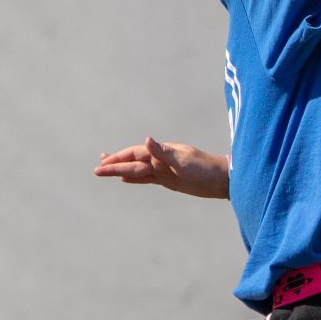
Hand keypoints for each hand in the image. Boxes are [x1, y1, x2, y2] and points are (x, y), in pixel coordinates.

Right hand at [93, 137, 227, 197]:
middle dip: (114, 166)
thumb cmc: (206, 169)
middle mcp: (161, 160)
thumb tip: (146, 140)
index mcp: (162, 153)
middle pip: (132, 163)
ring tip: (105, 169)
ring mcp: (164, 170)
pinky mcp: (169, 180)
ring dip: (121, 170)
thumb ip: (164, 152)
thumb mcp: (184, 161)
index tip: (103, 163)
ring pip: (137, 170)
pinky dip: (134, 178)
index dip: (118, 158)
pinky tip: (125, 178)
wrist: (224, 180)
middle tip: (96, 170)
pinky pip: (147, 179)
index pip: (134, 154)